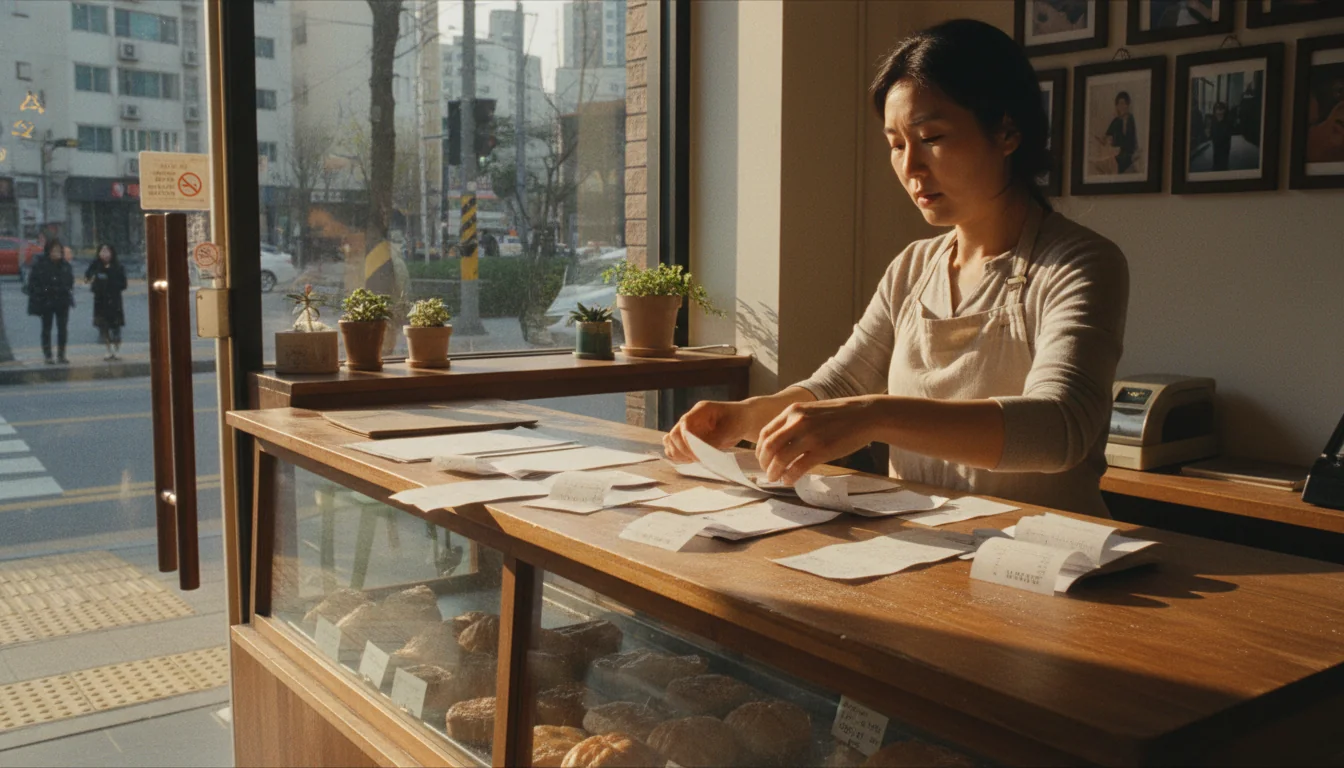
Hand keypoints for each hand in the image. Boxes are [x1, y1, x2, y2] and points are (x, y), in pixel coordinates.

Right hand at [663, 400, 755, 463]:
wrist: (743, 420)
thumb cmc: (738, 420)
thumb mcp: (729, 429)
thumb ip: (714, 440)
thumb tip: (700, 453)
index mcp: (700, 410)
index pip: (683, 424)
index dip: (687, 440)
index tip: (697, 454)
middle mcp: (691, 419)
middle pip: (674, 434)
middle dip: (682, 449)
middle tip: (697, 460)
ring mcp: (689, 429)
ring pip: (671, 441)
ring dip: (678, 453)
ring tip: (693, 460)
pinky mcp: (691, 439)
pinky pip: (677, 448)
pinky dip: (680, 456)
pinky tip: (692, 460)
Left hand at [755, 398, 880, 484]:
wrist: (865, 415)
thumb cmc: (838, 415)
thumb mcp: (811, 411)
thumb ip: (794, 422)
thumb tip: (779, 442)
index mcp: (792, 411)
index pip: (765, 433)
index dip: (759, 449)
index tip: (762, 459)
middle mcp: (797, 422)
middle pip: (768, 447)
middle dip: (764, 463)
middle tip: (766, 472)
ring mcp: (810, 436)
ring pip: (780, 459)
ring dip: (774, 472)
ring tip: (775, 478)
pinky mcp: (822, 450)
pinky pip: (798, 467)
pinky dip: (789, 476)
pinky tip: (789, 480)